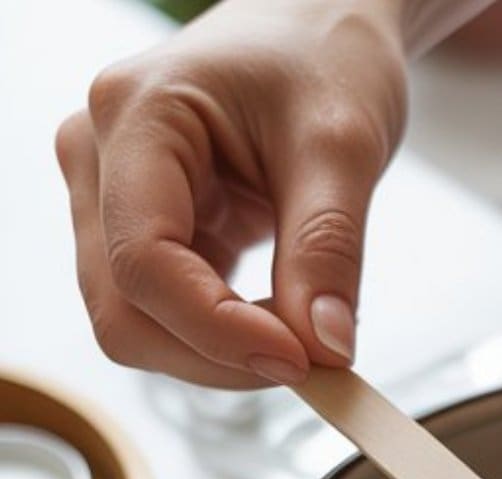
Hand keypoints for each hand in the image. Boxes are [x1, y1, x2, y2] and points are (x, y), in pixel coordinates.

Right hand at [56, 0, 409, 385]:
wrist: (316, 29)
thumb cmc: (322, 57)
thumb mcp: (343, 145)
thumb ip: (329, 250)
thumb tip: (324, 349)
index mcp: (136, 114)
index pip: (144, 262)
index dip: (216, 332)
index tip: (300, 360)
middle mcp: (98, 156)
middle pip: (124, 312)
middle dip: (217, 357)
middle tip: (309, 362)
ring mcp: (108, 198)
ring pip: (136, 327)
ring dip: (219, 355)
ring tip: (299, 333)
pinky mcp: (137, 232)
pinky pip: (163, 318)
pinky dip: (223, 340)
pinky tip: (277, 320)